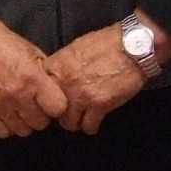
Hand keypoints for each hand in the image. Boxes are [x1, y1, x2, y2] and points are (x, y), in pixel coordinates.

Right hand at [0, 16, 67, 137]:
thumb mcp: (33, 53)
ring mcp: (0, 105)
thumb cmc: (6, 44)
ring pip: (23, 131)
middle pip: (41, 124)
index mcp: (33, 78)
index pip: (58, 108)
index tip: (52, 101)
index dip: (57, 106)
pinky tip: (8, 115)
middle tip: (36, 104)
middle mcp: (18, 94)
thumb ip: (45, 75)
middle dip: (41, 115)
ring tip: (22, 110)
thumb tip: (56, 93)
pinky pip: (3, 132)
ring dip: (25, 122)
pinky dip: (8, 126)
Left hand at [45, 16, 170, 134]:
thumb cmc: (107, 43)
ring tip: (82, 117)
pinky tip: (95, 120)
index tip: (51, 99)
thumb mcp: (76, 48)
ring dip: (75, 121)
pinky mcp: (99, 106)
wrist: (134, 46)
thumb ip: (62, 65)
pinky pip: (88, 127)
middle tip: (68, 111)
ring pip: (67, 123)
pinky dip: (92, 126)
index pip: (37, 89)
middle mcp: (64, 82)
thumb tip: (55, 77)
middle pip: (50, 110)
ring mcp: (80, 95)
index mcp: (57, 65)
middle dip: (58, 113)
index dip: (43, 96)